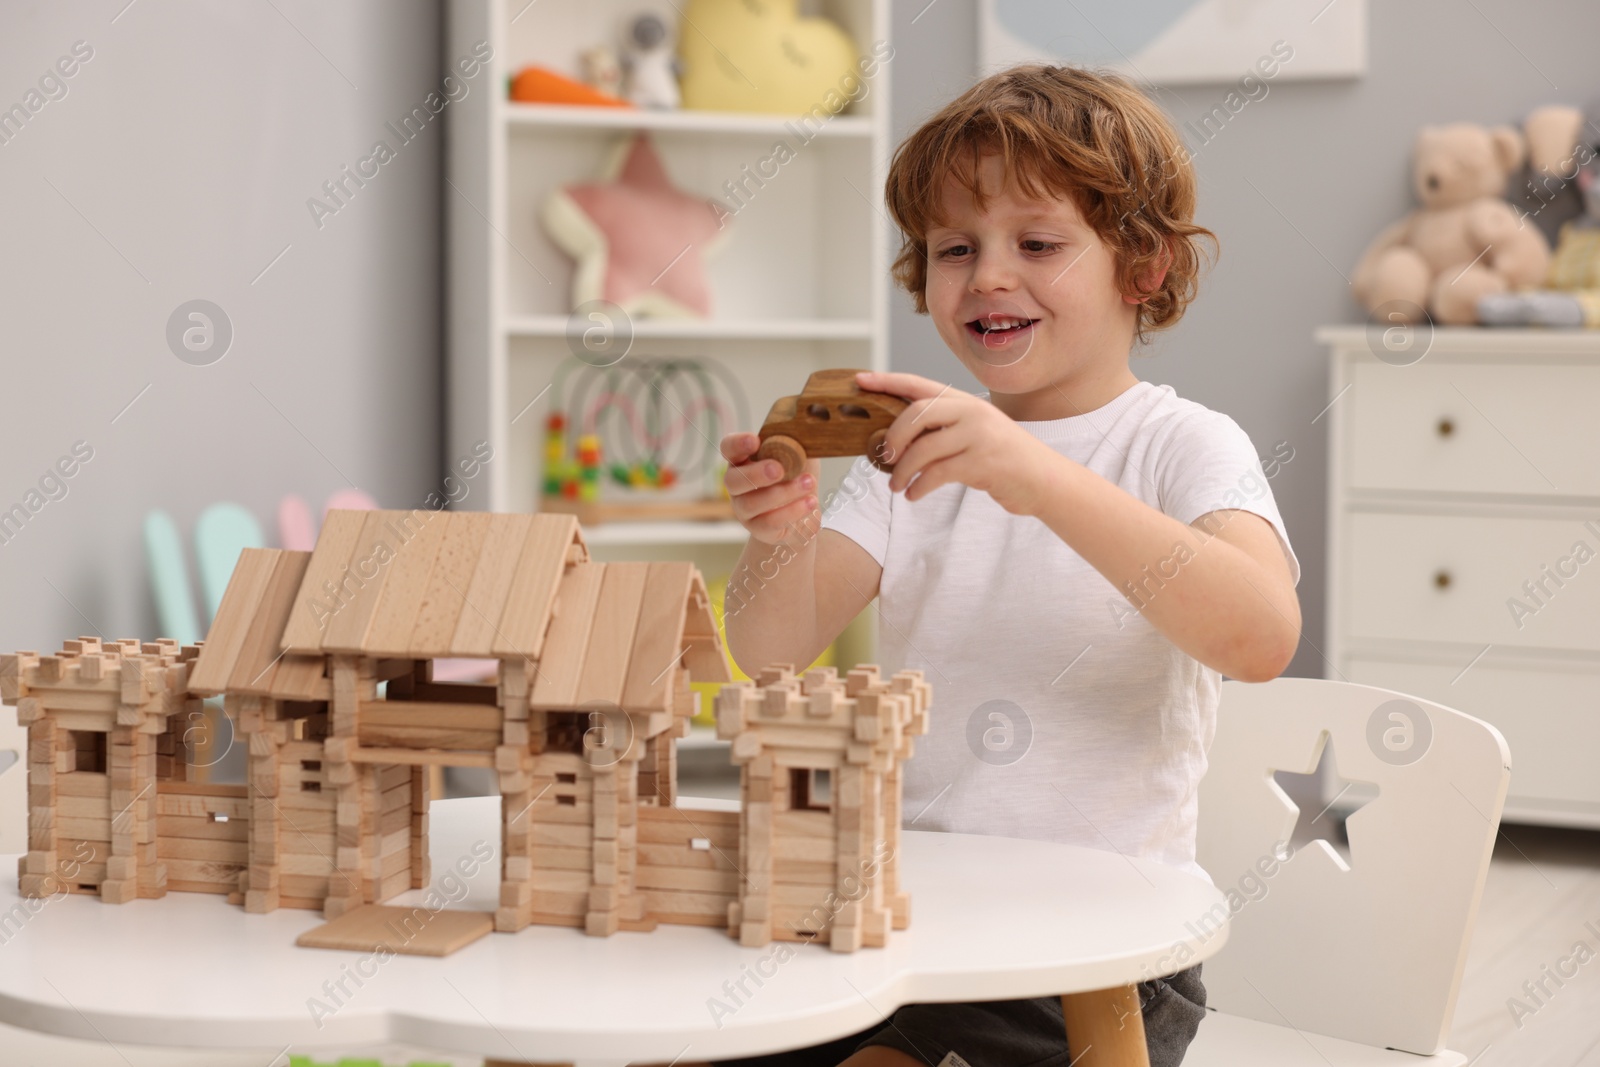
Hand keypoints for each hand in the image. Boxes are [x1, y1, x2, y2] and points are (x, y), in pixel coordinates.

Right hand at [720, 431, 821, 545]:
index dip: (737, 444)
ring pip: (752, 503)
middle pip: (732, 480)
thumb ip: (797, 440)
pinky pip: (770, 522)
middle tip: (779, 469)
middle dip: (756, 474)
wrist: (806, 510)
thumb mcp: (800, 453)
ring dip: (782, 492)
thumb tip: (807, 425)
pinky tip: (810, 502)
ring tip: (808, 482)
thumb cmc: (798, 475)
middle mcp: (737, 485)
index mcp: (743, 460)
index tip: (755, 440)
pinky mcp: (759, 529)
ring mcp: (745, 509)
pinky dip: (792, 511)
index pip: (728, 448)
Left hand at [861, 371, 1059, 514]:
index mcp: (966, 401)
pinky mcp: (983, 462)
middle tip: (883, 456)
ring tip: (896, 486)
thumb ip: (944, 428)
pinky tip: (914, 495)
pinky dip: (919, 487)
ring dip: (903, 471)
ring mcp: (979, 436)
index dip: (887, 381)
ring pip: (924, 449)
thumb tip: (895, 437)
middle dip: (893, 436)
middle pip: (917, 414)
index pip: (919, 385)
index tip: (859, 380)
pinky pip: (937, 473)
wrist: (1043, 480)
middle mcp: (972, 412)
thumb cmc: (1001, 459)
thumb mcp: (975, 433)